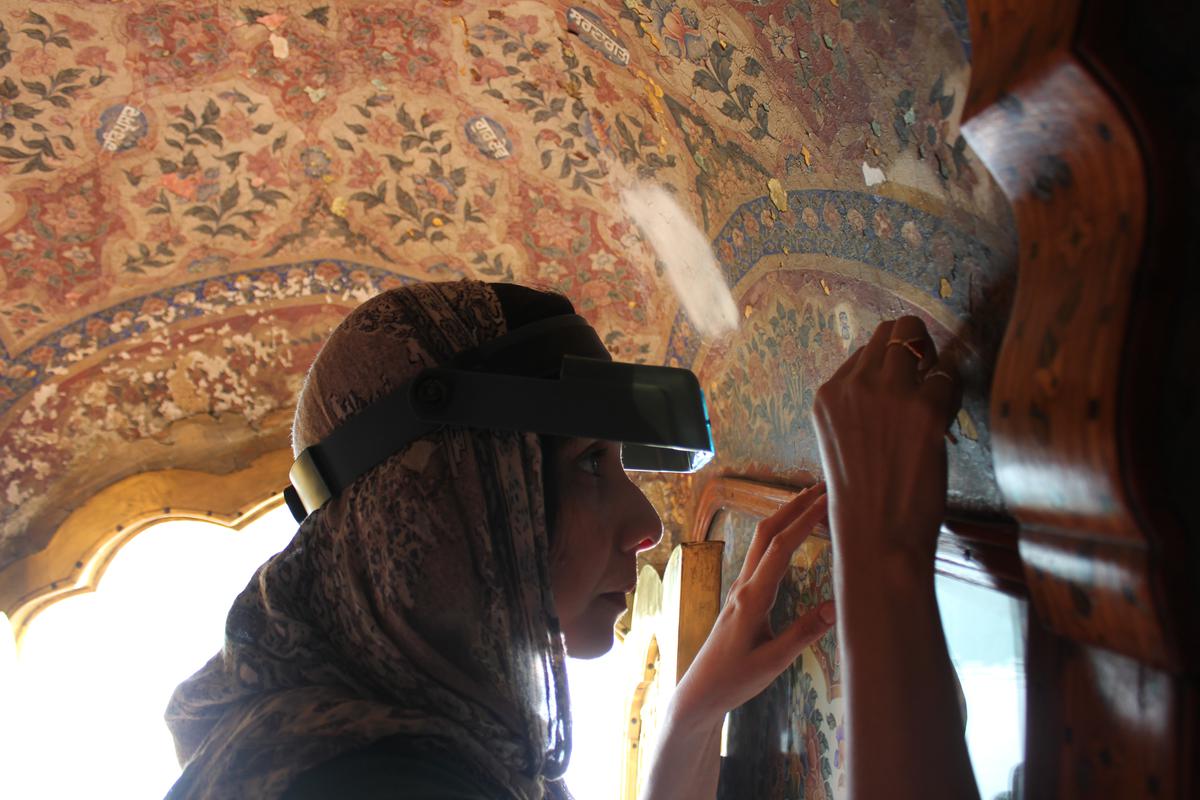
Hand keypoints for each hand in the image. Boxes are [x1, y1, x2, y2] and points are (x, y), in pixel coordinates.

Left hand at [670, 483, 834, 725]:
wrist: (701, 691)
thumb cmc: (734, 679)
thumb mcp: (774, 662)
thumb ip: (804, 633)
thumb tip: (837, 606)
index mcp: (752, 597)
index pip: (780, 549)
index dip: (803, 522)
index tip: (826, 501)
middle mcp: (744, 585)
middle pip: (767, 533)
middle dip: (793, 506)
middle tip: (821, 487)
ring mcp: (741, 589)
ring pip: (761, 542)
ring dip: (785, 517)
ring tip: (810, 502)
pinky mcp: (742, 596)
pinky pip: (761, 556)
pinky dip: (779, 537)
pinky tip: (791, 539)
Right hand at [811, 316, 962, 571]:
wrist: (877, 532)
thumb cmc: (863, 496)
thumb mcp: (840, 440)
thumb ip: (858, 406)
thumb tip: (894, 380)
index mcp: (827, 395)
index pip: (865, 352)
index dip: (890, 366)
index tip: (903, 388)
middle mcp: (853, 387)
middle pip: (890, 332)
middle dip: (913, 346)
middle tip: (926, 375)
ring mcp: (887, 394)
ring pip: (914, 337)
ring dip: (933, 359)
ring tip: (937, 394)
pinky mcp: (923, 408)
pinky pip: (948, 374)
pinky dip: (953, 390)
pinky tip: (947, 417)